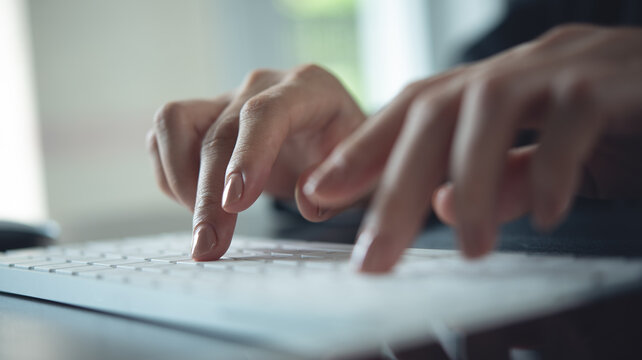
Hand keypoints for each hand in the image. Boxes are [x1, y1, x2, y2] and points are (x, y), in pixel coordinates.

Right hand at [147, 64, 364, 259]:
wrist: (334, 136)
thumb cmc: (352, 153)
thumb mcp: (367, 170)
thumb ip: (344, 185)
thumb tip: (307, 200)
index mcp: (310, 89)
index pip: (267, 113)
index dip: (248, 156)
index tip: (236, 202)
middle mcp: (262, 86)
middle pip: (219, 133)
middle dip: (209, 196)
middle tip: (210, 246)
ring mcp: (228, 99)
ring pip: (174, 123)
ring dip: (180, 180)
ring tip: (204, 225)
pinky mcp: (204, 116)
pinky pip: (164, 138)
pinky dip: (171, 175)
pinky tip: (198, 205)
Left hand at [303, 25, 641, 271]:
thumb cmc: (620, 124)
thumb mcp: (551, 160)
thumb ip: (505, 179)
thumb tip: (443, 205)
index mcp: (494, 86)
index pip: (412, 112)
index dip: (360, 151)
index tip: (316, 196)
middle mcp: (517, 68)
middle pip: (433, 113)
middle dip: (394, 185)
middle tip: (374, 255)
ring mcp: (563, 66)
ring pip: (489, 108)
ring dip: (470, 182)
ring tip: (467, 247)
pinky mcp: (612, 79)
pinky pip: (571, 119)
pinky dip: (552, 170)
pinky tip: (547, 214)